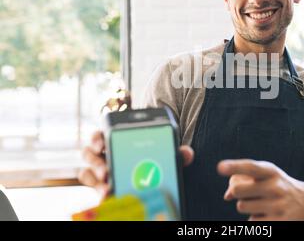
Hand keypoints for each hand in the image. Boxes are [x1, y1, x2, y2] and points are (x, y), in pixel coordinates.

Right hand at [78, 130, 193, 199]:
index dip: (96, 137)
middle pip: (89, 154)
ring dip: (95, 180)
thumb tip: (187, 153)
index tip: (100, 143)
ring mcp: (100, 171)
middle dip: (95, 162)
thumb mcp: (166, 155)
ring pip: (87, 173)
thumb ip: (175, 153)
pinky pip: (93, 189)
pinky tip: (108, 198)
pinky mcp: (101, 187)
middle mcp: (104, 154)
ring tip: (107, 188)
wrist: (154, 179)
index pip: (99, 134)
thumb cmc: (156, 160)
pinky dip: (98, 193)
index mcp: (116, 140)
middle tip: (105, 171)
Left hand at [217, 159, 303, 220]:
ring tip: (261, 203)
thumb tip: (227, 196)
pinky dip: (254, 219)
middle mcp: (275, 187)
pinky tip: (267, 214)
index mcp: (271, 172)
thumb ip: (243, 179)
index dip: (234, 167)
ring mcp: (277, 206)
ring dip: (246, 206)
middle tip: (248, 193)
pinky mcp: (277, 222)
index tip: (220, 167)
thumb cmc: (277, 186)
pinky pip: (251, 221)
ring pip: (242, 206)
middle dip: (236, 192)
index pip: (250, 167)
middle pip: (238, 190)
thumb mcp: (266, 176)